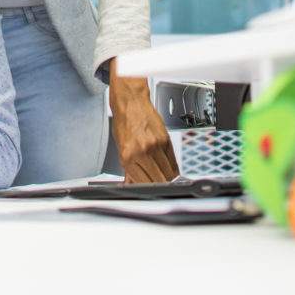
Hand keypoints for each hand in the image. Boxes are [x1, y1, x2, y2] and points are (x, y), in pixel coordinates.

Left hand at [109, 64, 178, 182]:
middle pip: (158, 181)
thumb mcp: (121, 147)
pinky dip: (173, 168)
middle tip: (160, 189)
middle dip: (159, 188)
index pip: (143, 183)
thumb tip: (133, 185)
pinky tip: (170, 170)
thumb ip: (129, 168)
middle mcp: (142, 152)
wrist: (130, 102)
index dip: (148, 191)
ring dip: (168, 180)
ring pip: (168, 173)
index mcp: (127, 156)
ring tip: (165, 180)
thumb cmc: (124, 123)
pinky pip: (173, 161)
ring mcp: (155, 145)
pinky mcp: (165, 139)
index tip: (150, 193)